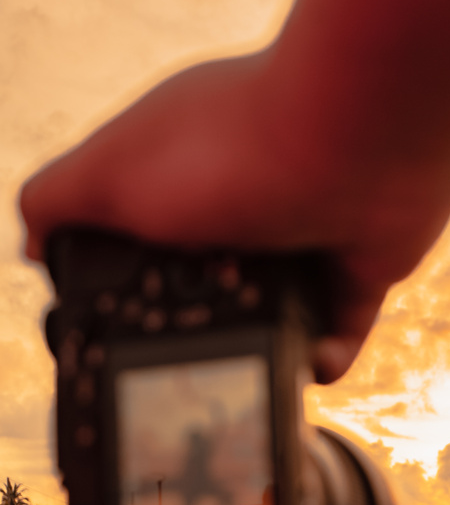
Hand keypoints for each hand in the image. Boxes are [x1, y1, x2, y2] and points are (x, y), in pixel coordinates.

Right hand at [19, 46, 449, 383]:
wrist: (361, 134)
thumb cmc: (232, 146)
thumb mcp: (109, 170)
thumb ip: (55, 201)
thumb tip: (33, 246)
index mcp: (179, 174)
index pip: (140, 242)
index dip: (124, 285)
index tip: (120, 326)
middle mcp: (242, 202)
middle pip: (207, 288)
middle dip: (195, 326)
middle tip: (188, 363)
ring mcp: (304, 234)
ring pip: (274, 315)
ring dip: (260, 347)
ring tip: (250, 370)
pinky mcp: (359, 264)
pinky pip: (340, 328)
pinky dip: (324, 354)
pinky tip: (309, 361)